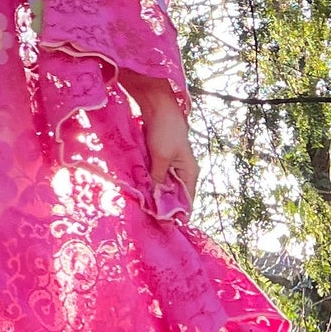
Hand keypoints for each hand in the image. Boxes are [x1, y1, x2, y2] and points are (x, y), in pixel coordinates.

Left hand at [118, 70, 197, 207]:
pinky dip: (149, 184)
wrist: (157, 105)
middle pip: (174, 196)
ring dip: (155, 196)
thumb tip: (156, 201)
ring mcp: (170, 165)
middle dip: (164, 207)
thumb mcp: (161, 157)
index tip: (165, 226)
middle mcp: (182, 171)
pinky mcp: (159, 160)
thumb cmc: (165, 130)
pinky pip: (155, 177)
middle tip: (150, 220)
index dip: (177, 214)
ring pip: (163, 188)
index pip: (187, 200)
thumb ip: (158, 179)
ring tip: (144, 210)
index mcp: (190, 172)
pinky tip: (140, 192)